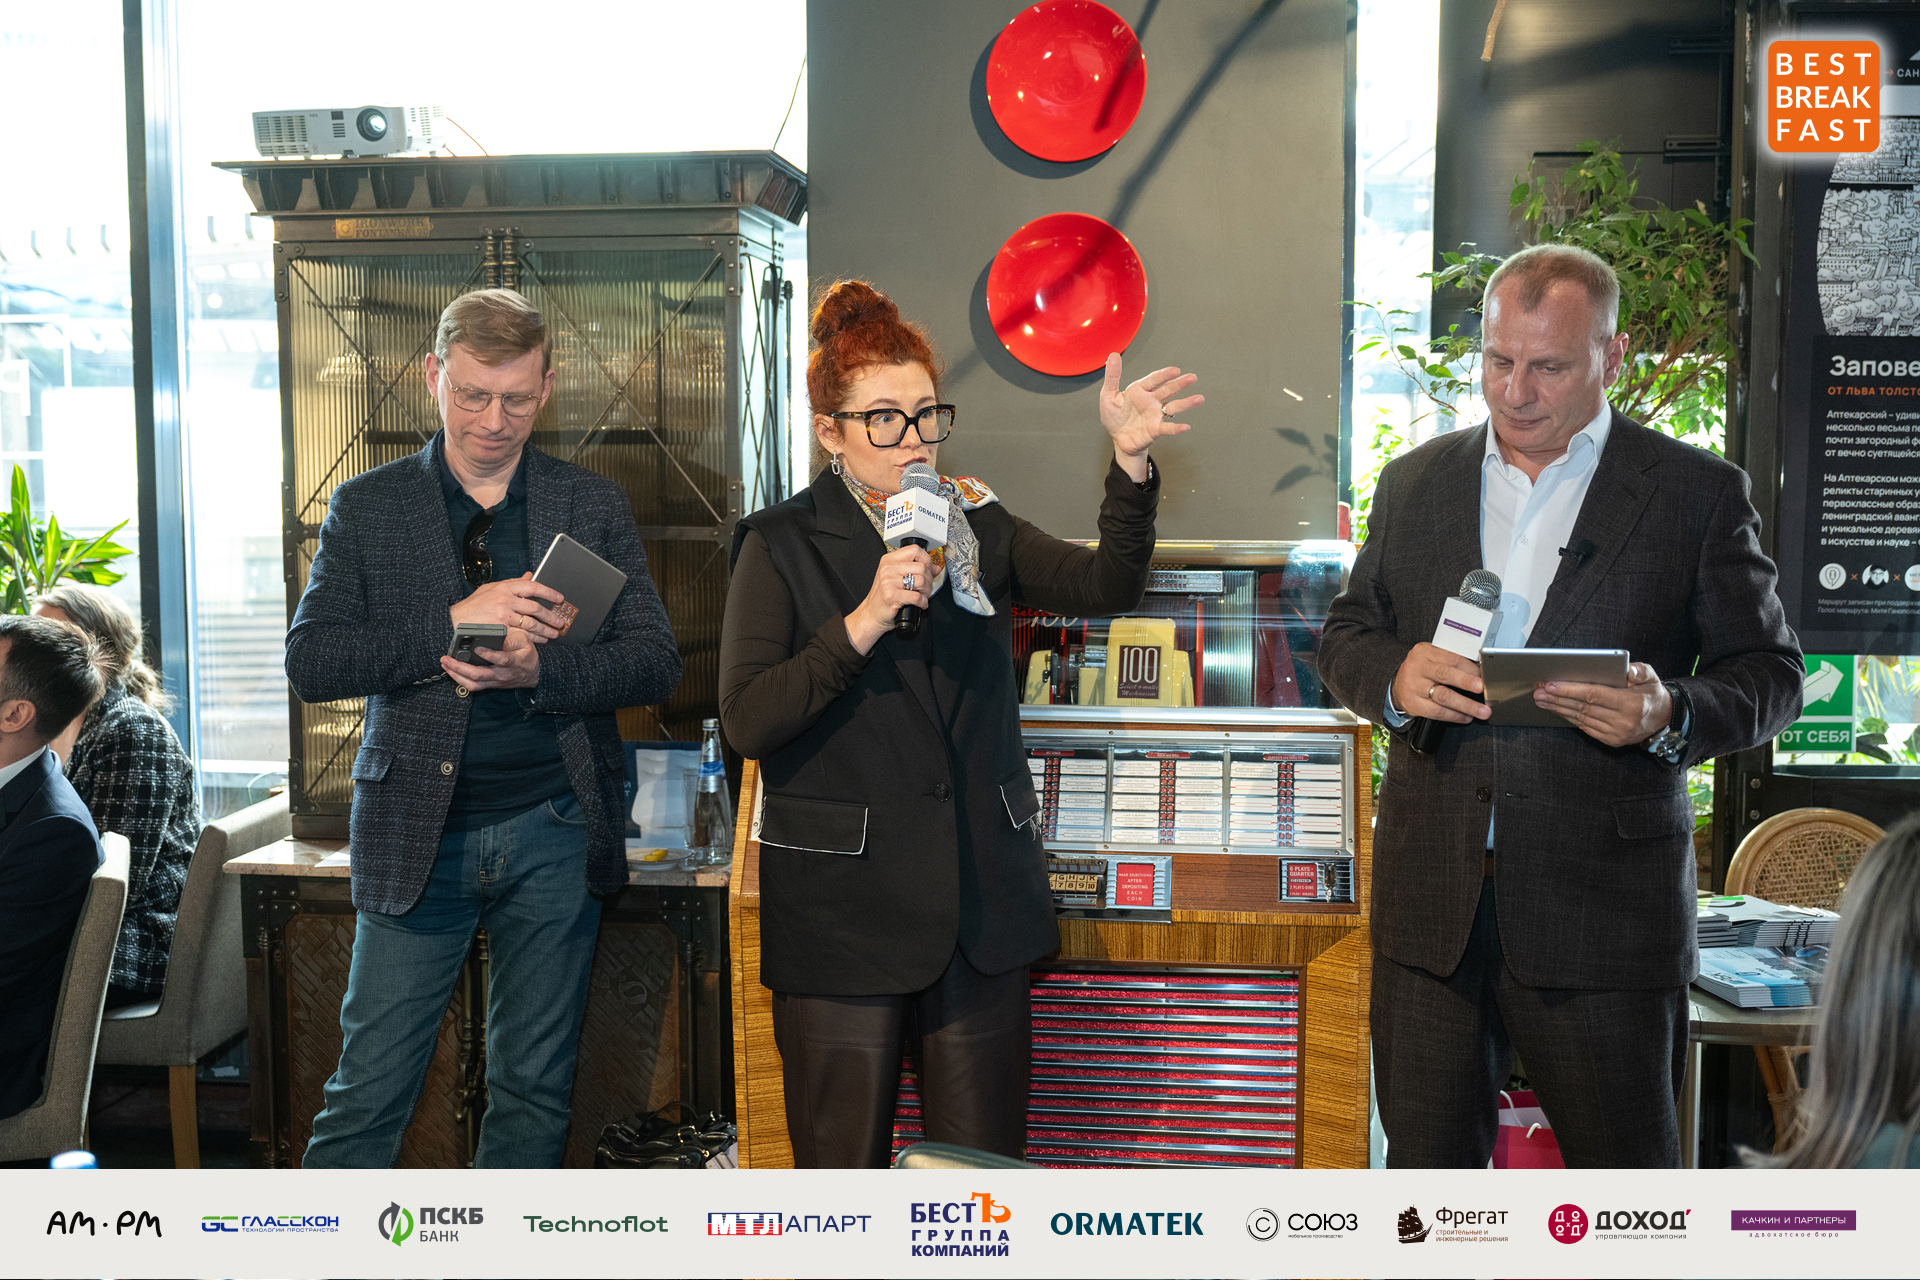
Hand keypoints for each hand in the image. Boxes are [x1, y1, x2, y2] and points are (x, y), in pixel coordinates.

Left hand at [441, 619, 540, 690]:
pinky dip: (459, 679)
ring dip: (456, 675)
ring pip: (473, 683)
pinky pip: (472, 686)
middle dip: (460, 667)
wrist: (532, 675)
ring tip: (445, 665)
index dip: (489, 655)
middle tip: (446, 658)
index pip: (500, 660)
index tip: (478, 648)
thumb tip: (497, 635)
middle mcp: (501, 674)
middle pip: (479, 674)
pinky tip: (451, 671)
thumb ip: (512, 638)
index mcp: (512, 661)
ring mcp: (494, 681)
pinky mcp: (489, 684)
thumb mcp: (525, 641)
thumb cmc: (527, 655)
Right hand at [451, 572, 569, 641]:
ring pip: (530, 623)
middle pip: (535, 608)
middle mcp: (505, 600)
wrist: (455, 620)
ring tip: (553, 633)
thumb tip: (530, 576)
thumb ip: (513, 583)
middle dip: (550, 616)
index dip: (548, 592)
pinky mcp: (500, 630)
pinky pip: (521, 635)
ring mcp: (503, 616)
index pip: (532, 587)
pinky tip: (540, 640)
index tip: (559, 598)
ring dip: (544, 629)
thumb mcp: (492, 588)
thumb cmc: (473, 605)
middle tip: (560, 621)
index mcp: (505, 588)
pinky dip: (533, 638)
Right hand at [845, 545, 933, 654]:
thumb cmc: (883, 597)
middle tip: (925, 588)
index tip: (928, 569)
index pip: (915, 550)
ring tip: (922, 596)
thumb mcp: (897, 578)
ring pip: (921, 580)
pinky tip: (920, 604)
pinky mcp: (892, 596)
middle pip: (921, 567)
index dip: (926, 560)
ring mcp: (889, 581)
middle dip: (929, 580)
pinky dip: (923, 602)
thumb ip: (915, 570)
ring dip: (927, 591)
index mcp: (889, 560)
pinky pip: (917, 596)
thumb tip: (936, 568)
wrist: (871, 614)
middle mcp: (888, 568)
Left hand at [1100, 354, 1201, 482]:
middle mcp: (1151, 401)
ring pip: (1173, 407)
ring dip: (1186, 403)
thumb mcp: (1108, 395)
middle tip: (1192, 377)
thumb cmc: (1114, 416)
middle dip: (1180, 383)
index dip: (1164, 375)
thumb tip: (1113, 355)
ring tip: (1198, 399)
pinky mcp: (1156, 429)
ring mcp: (1156, 415)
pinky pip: (1168, 428)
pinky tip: (1186, 427)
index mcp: (1140, 390)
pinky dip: (1176, 428)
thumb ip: (1112, 377)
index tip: (1175, 370)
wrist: (1118, 438)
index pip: (1154, 380)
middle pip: (1168, 390)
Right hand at [1390, 642, 1489, 724]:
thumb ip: (1452, 660)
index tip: (1484, 675)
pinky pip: (1437, 712)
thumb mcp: (1433, 658)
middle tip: (1482, 688)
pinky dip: (1454, 715)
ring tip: (1482, 711)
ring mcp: (1413, 686)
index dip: (1470, 668)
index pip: (1451, 658)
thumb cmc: (1422, 670)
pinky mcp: (1413, 704)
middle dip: (1466, 682)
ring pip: (1443, 696)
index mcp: (1424, 651)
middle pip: (1445, 674)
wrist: (1398, 685)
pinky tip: (1466, 717)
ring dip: (1465, 705)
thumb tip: (1480, 672)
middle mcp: (1417, 667)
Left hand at [1535, 662, 1670, 747]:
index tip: (1551, 684)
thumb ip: (1639, 671)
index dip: (1570, 690)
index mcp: (1631, 703)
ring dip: (1559, 709)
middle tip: (1538, 691)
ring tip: (1542, 700)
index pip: (1594, 694)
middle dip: (1558, 699)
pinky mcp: (1612, 740)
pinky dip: (1570, 718)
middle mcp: (1623, 721)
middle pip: (1583, 707)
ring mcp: (1616, 733)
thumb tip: (1627, 671)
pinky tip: (1557, 710)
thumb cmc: (1652, 693)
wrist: (1665, 718)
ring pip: (1581, 719)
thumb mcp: (1651, 676)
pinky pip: (1585, 727)